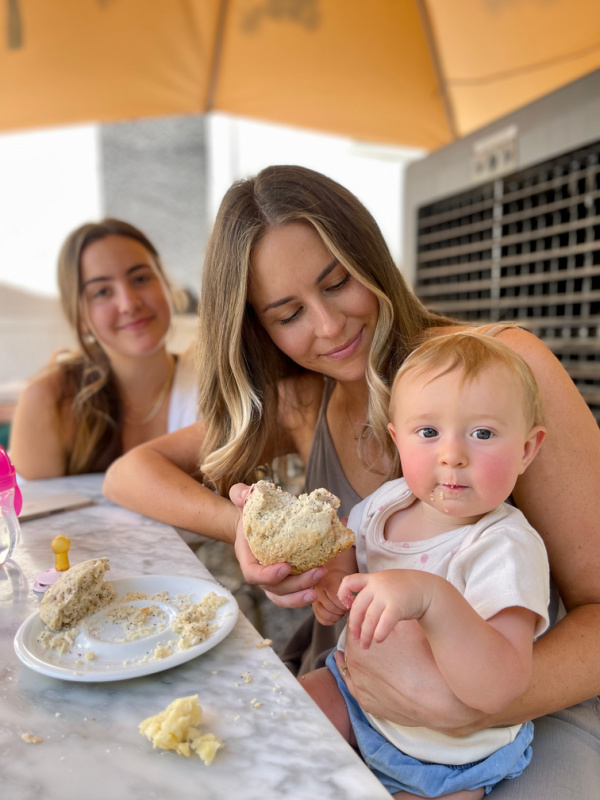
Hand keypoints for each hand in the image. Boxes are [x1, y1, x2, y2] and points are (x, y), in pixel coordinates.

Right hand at [230, 483, 326, 607]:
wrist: (255, 526)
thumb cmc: (251, 515)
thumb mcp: (245, 502)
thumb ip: (241, 495)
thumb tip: (244, 492)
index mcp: (248, 559)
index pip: (254, 574)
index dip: (268, 575)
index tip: (286, 566)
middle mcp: (260, 574)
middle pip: (274, 589)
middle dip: (295, 585)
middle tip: (318, 572)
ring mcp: (272, 582)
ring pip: (283, 597)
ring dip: (300, 596)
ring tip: (317, 589)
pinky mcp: (285, 582)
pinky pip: (291, 596)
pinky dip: (302, 596)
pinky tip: (319, 589)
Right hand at [313, 569, 348, 624]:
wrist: (332, 576)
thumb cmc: (341, 579)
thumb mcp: (347, 579)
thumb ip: (350, 589)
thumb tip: (354, 602)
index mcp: (327, 581)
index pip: (336, 597)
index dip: (346, 602)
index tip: (352, 601)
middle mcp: (317, 590)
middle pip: (331, 607)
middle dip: (343, 610)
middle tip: (347, 606)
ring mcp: (314, 600)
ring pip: (326, 615)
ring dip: (337, 615)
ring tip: (342, 610)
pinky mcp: (314, 608)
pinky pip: (322, 619)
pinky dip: (331, 620)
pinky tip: (336, 614)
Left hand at [339, 569, 432, 648]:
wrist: (428, 589)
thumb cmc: (405, 589)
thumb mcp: (386, 582)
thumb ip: (372, 591)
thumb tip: (357, 611)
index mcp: (372, 578)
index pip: (350, 581)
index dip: (343, 593)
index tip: (346, 606)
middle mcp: (377, 585)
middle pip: (358, 607)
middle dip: (354, 625)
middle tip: (355, 638)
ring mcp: (387, 595)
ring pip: (369, 618)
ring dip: (366, 634)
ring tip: (365, 645)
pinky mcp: (397, 606)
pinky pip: (384, 623)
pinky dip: (379, 634)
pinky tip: (379, 640)